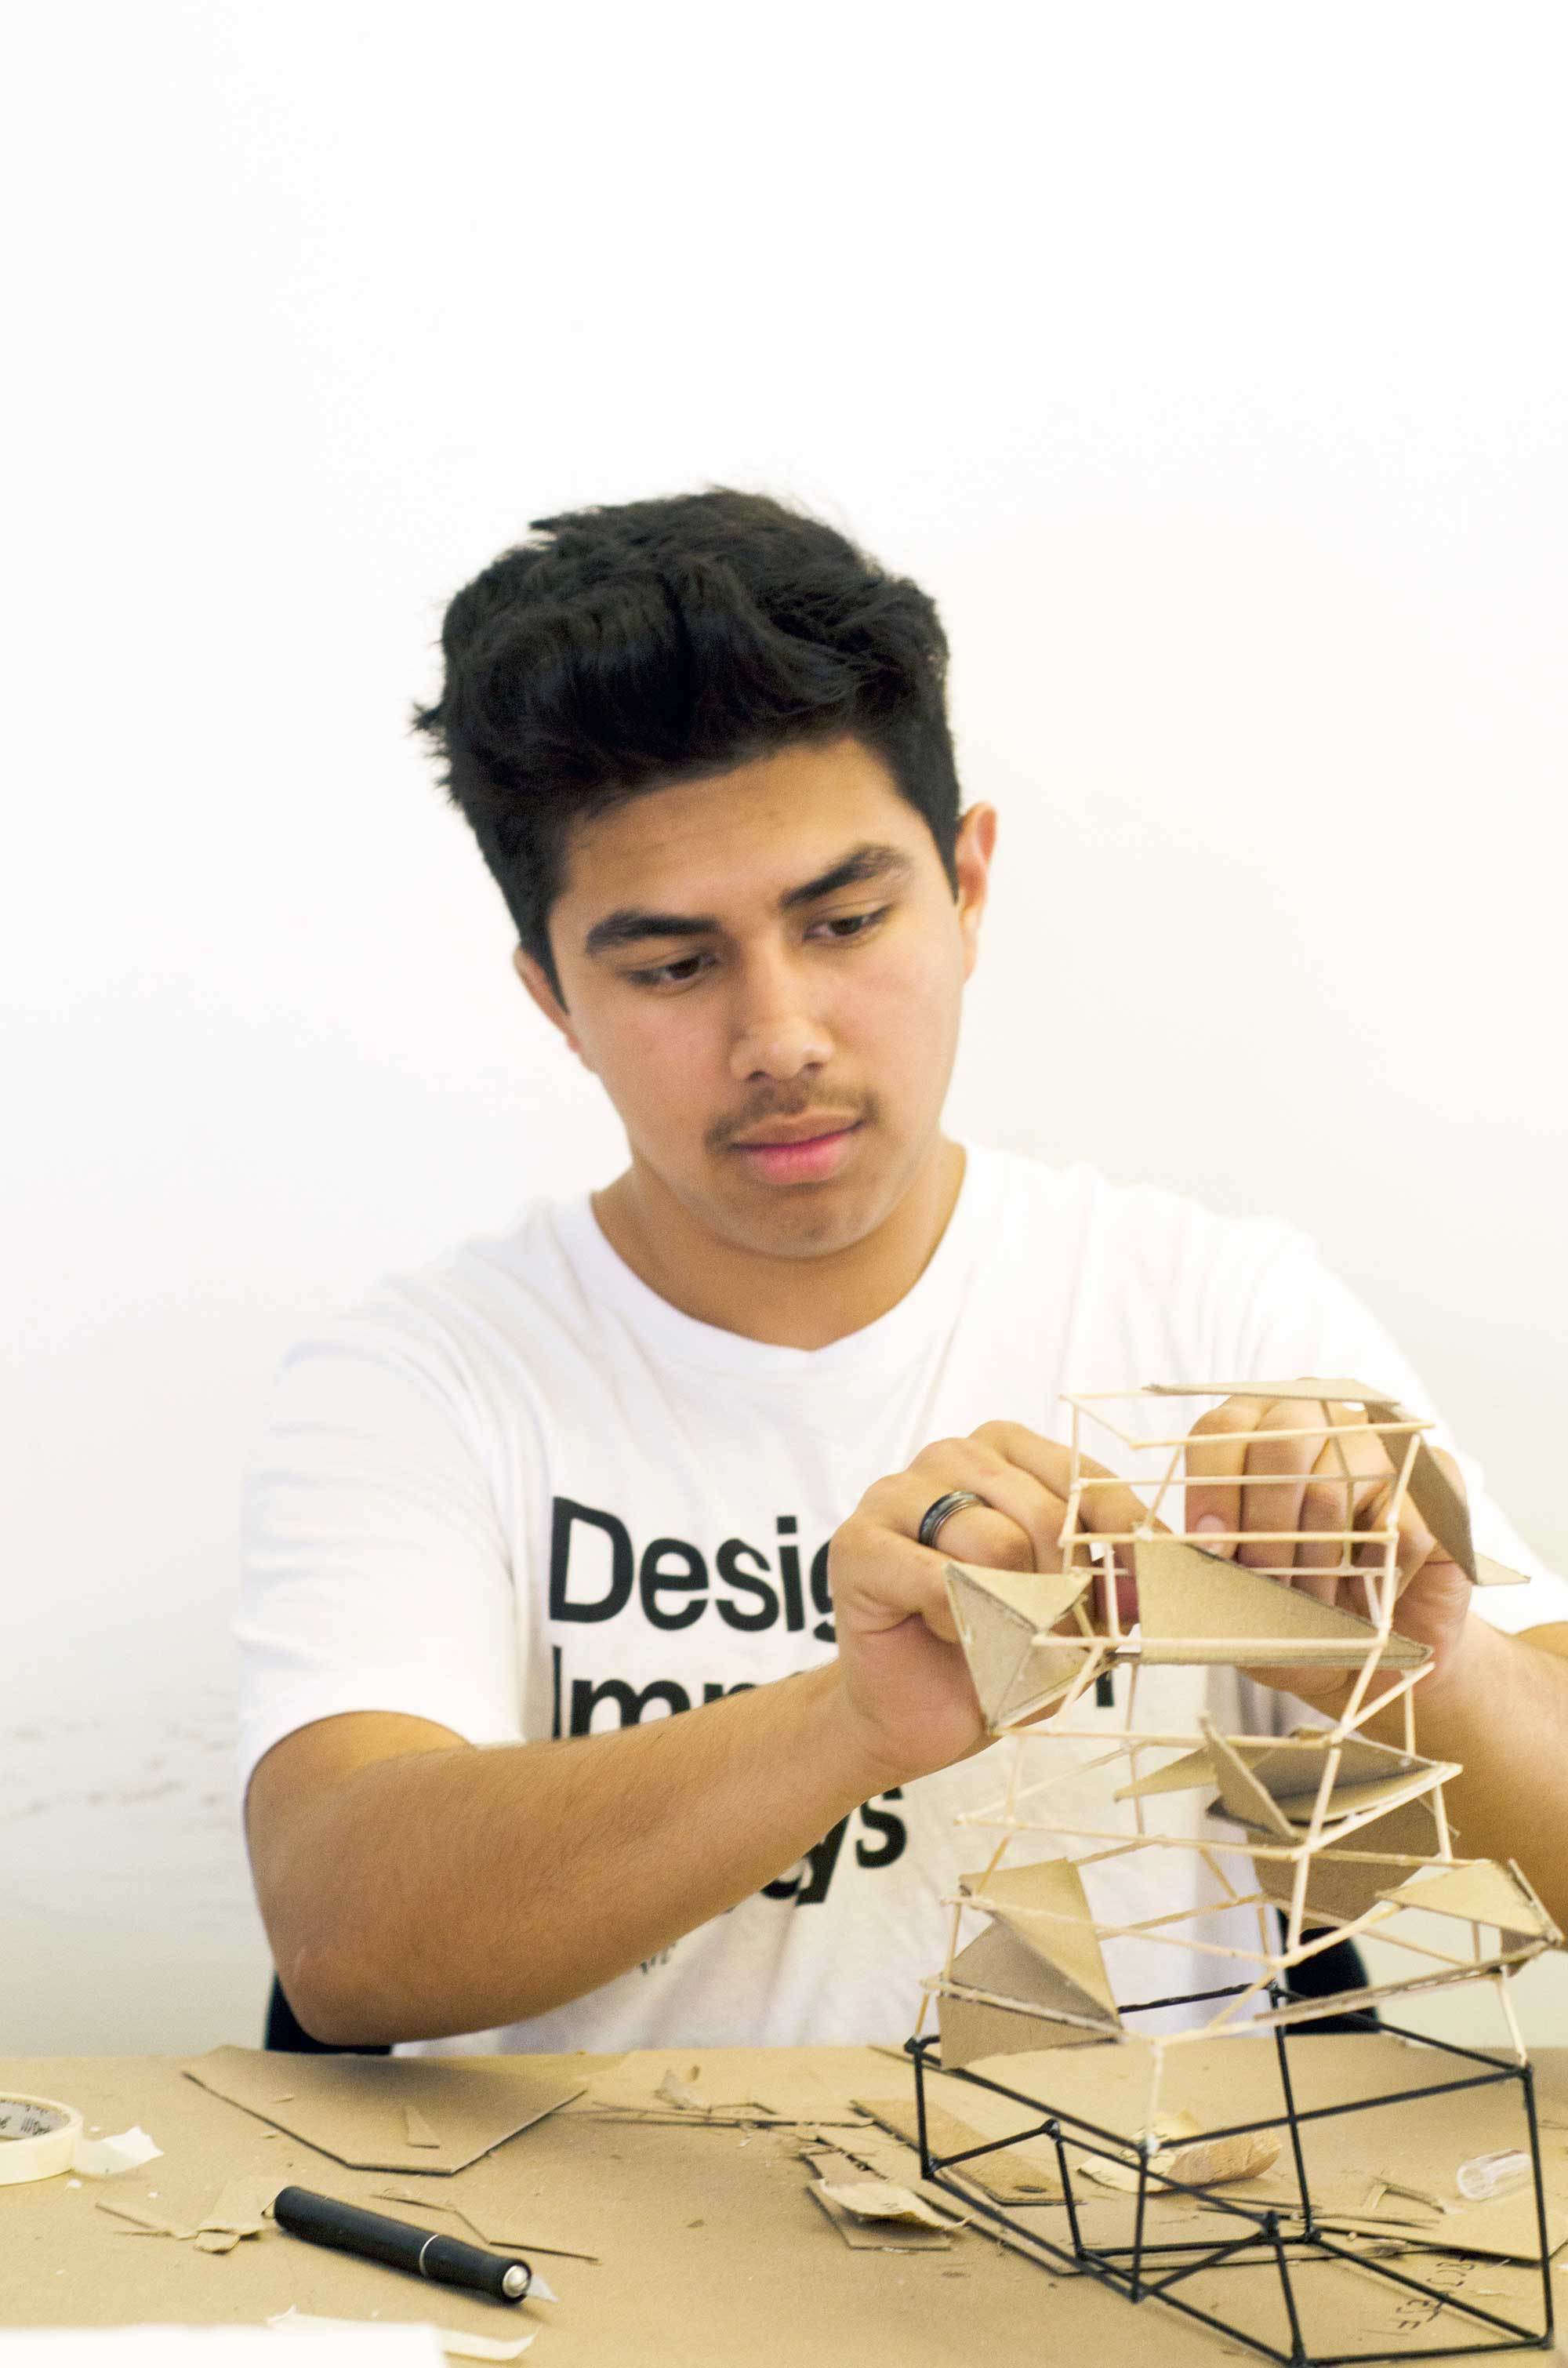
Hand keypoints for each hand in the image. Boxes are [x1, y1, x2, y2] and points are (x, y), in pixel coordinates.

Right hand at [826, 1421, 1143, 1787]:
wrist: (915, 1714)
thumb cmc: (994, 1652)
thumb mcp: (1073, 1615)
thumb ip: (1111, 1584)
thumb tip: (1160, 1570)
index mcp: (1007, 1454)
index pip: (1085, 1477)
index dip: (1126, 1534)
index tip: (1157, 1580)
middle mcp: (952, 1456)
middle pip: (1045, 1512)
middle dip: (1065, 1589)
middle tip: (1053, 1634)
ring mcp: (897, 1492)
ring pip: (995, 1543)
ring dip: (1008, 1610)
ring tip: (988, 1629)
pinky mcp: (858, 1542)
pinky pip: (938, 1579)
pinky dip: (957, 1621)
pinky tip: (945, 1630)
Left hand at [1182, 1394, 1475, 1706]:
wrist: (1373, 1654)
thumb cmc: (1294, 1611)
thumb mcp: (1233, 1591)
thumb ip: (1197, 1560)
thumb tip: (1143, 1544)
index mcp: (1260, 1426)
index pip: (1223, 1430)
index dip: (1211, 1490)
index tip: (1209, 1550)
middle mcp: (1323, 1417)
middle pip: (1280, 1446)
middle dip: (1263, 1529)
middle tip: (1264, 1583)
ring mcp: (1386, 1442)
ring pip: (1335, 1486)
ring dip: (1316, 1563)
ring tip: (1313, 1601)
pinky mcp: (1441, 1482)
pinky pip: (1401, 1525)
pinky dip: (1379, 1574)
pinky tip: (1372, 1594)